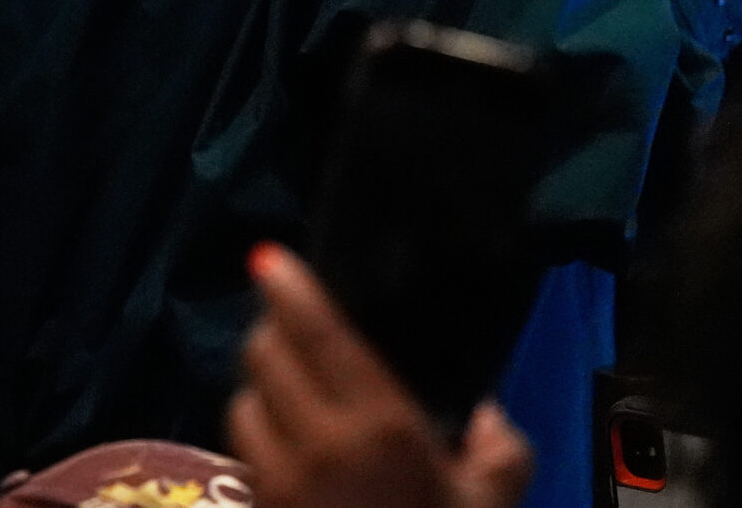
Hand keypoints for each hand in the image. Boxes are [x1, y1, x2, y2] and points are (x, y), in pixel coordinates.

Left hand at [229, 244, 534, 507]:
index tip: (267, 258)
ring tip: (290, 402)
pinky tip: (285, 460)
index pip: (317, 333)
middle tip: (290, 337)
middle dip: (272, 339)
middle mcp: (317, 442)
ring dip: (260, 396)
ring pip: (241, 407)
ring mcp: (276, 482)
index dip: (288, 288)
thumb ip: (500, 456)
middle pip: (263, 357)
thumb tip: (490, 417)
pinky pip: (242, 461)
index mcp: (381, 425)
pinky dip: (257, 447)